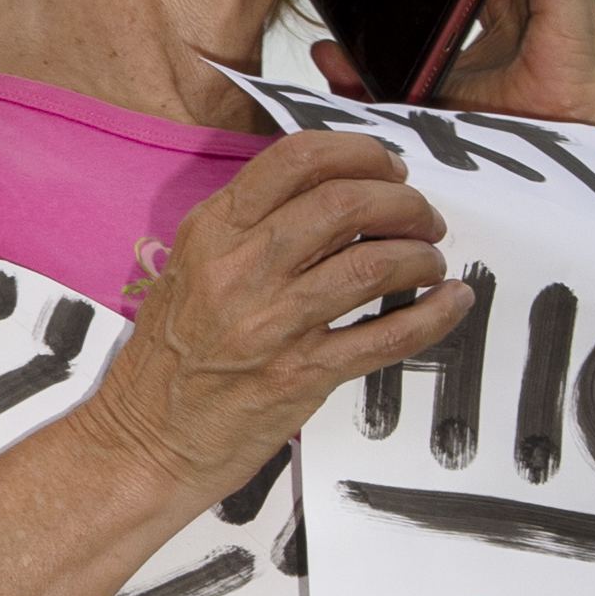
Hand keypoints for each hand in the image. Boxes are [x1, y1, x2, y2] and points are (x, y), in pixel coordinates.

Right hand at [80, 132, 472, 502]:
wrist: (143, 441)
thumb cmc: (169, 359)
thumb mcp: (188, 270)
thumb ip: (249, 231)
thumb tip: (337, 200)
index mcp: (211, 233)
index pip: (296, 159)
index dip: (360, 154)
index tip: (388, 170)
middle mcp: (240, 270)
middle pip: (346, 202)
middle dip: (404, 202)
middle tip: (422, 219)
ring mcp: (271, 323)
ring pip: (374, 264)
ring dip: (420, 256)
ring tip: (429, 262)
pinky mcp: (301, 375)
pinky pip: (386, 336)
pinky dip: (433, 315)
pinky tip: (451, 303)